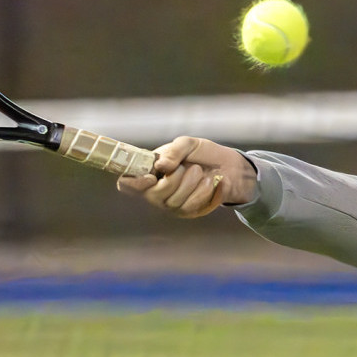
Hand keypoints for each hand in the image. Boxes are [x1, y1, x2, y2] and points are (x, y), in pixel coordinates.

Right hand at [116, 136, 257, 218]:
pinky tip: (212, 182)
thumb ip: (174, 151)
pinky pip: (192, 207)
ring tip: (202, 172)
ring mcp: (171, 205)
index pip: (127, 184)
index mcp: (150, 172)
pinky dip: (204, 192)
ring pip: (174, 202)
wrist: (229, 167)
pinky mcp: (188, 212)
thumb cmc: (203, 154)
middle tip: (191, 167)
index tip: (151, 177)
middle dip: (175, 179)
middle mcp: (156, 192)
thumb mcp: (189, 144)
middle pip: (153, 195)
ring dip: (192, 184)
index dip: (133, 183)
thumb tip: (161, 167)